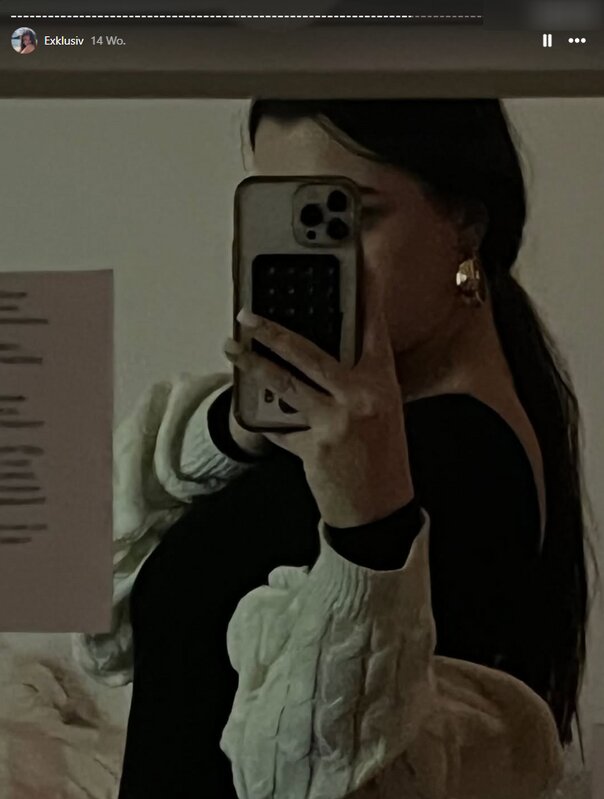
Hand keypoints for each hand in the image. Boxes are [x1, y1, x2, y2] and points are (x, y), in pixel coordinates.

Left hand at [226, 267, 414, 527]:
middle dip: (272, 329)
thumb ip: (355, 381)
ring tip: (231, 347)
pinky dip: (267, 419)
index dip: (363, 289)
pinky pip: (280, 425)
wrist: (381, 513)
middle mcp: (361, 397)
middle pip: (309, 351)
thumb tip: (317, 354)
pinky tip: (253, 409)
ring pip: (284, 382)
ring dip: (252, 362)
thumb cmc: (380, 461)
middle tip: (247, 315)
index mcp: (382, 383)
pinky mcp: (313, 447)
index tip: (353, 258)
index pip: (371, 325)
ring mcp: (336, 422)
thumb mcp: (380, 412)